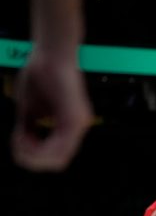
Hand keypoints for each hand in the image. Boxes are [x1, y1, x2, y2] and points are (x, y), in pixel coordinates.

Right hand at [12, 52, 91, 171]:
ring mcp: (79, 124)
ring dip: (32, 154)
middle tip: (16, 142)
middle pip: (57, 163)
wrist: (50, 52)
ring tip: (19, 137)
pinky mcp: (75, 119)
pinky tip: (25, 135)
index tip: (16, 141)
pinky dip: (38, 147)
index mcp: (69, 126)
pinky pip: (59, 148)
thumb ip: (30, 128)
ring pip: (58, 160)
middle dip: (31, 158)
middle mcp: (77, 128)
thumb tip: (22, 146)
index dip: (32, 156)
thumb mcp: (30, 108)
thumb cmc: (41, 74)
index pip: (54, 157)